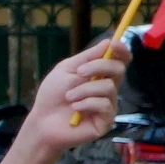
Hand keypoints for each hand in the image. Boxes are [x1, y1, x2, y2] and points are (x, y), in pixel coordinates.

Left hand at [10, 36, 130, 159]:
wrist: (42, 121)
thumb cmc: (52, 95)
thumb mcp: (66, 70)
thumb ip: (88, 57)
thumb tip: (108, 42)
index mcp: (100, 74)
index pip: (120, 60)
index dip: (121, 50)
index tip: (113, 44)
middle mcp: (108, 88)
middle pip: (119, 69)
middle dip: (99, 66)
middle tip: (79, 72)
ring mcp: (109, 105)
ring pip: (109, 87)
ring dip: (84, 90)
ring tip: (69, 97)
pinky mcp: (106, 121)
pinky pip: (104, 105)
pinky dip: (87, 103)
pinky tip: (75, 108)